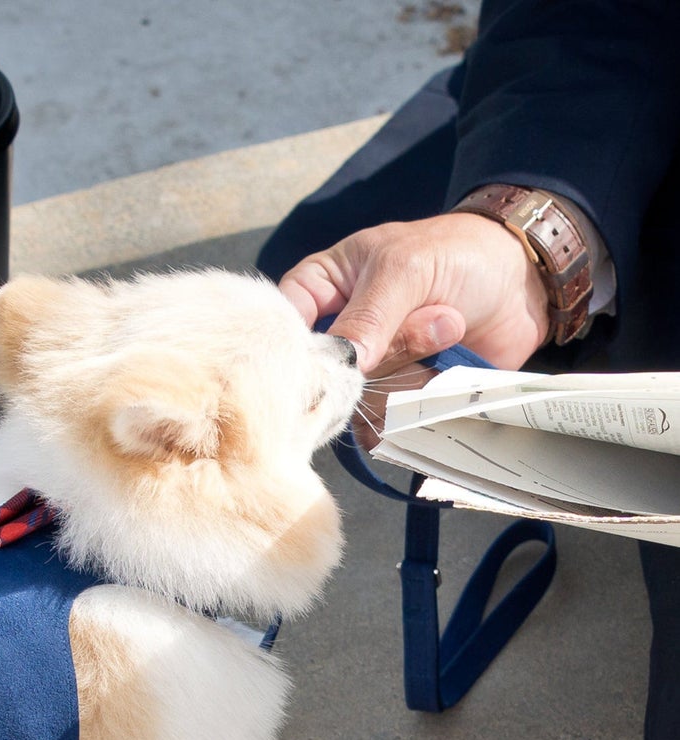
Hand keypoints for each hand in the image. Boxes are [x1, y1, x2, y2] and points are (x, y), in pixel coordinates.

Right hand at [278, 213, 548, 448]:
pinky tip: (448, 363)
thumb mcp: (408, 270)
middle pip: (325, 373)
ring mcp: (368, 370)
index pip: (282, 324)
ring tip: (449, 327)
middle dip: (377, 354)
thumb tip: (340, 365)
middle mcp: (338, 334)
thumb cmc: (459, 253)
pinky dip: (421, 397)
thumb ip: (369, 317)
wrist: (525, 281)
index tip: (326, 354)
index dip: (294, 346)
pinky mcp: (398, 396)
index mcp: (322, 288)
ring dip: (408, 370)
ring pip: (356, 399)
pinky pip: (389, 419)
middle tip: (427, 321)